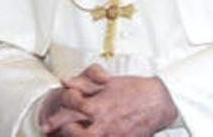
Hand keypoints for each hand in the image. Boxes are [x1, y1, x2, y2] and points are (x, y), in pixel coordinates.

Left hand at [42, 64, 178, 136]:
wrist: (161, 101)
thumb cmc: (133, 89)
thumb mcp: (107, 82)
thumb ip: (83, 83)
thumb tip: (64, 80)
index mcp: (99, 107)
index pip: (71, 114)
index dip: (58, 118)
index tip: (51, 120)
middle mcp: (106, 124)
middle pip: (81, 135)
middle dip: (68, 133)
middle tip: (62, 131)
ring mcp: (117, 136)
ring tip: (76, 134)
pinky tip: (97, 136)